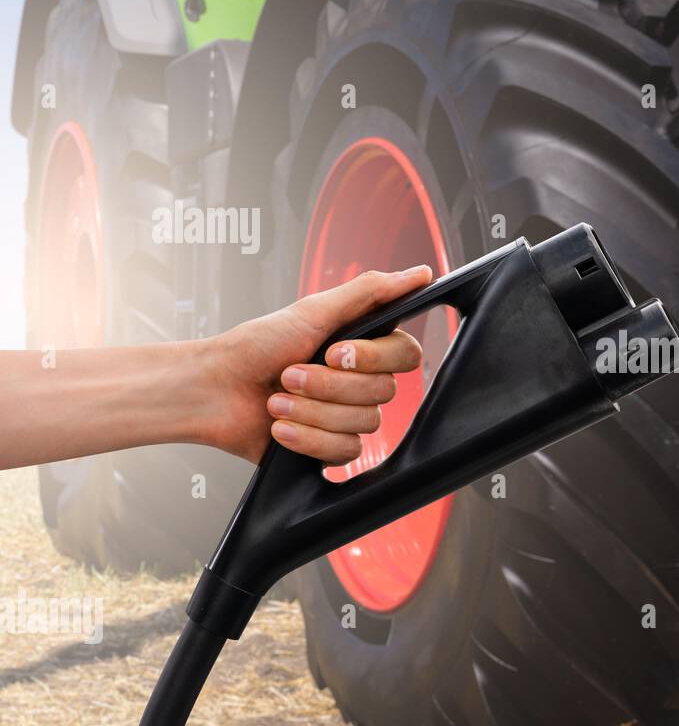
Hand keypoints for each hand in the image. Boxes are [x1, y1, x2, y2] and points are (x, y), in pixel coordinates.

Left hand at [202, 266, 433, 463]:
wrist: (212, 391)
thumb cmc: (254, 347)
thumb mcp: (313, 310)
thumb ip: (370, 292)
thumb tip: (420, 274)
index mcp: (361, 347)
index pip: (405, 356)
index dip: (372, 359)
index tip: (334, 352)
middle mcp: (359, 382)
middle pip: (383, 392)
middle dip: (328, 385)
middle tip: (289, 374)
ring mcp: (346, 416)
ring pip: (364, 423)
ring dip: (312, 411)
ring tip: (277, 400)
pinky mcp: (330, 448)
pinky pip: (346, 451)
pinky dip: (308, 438)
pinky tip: (282, 427)